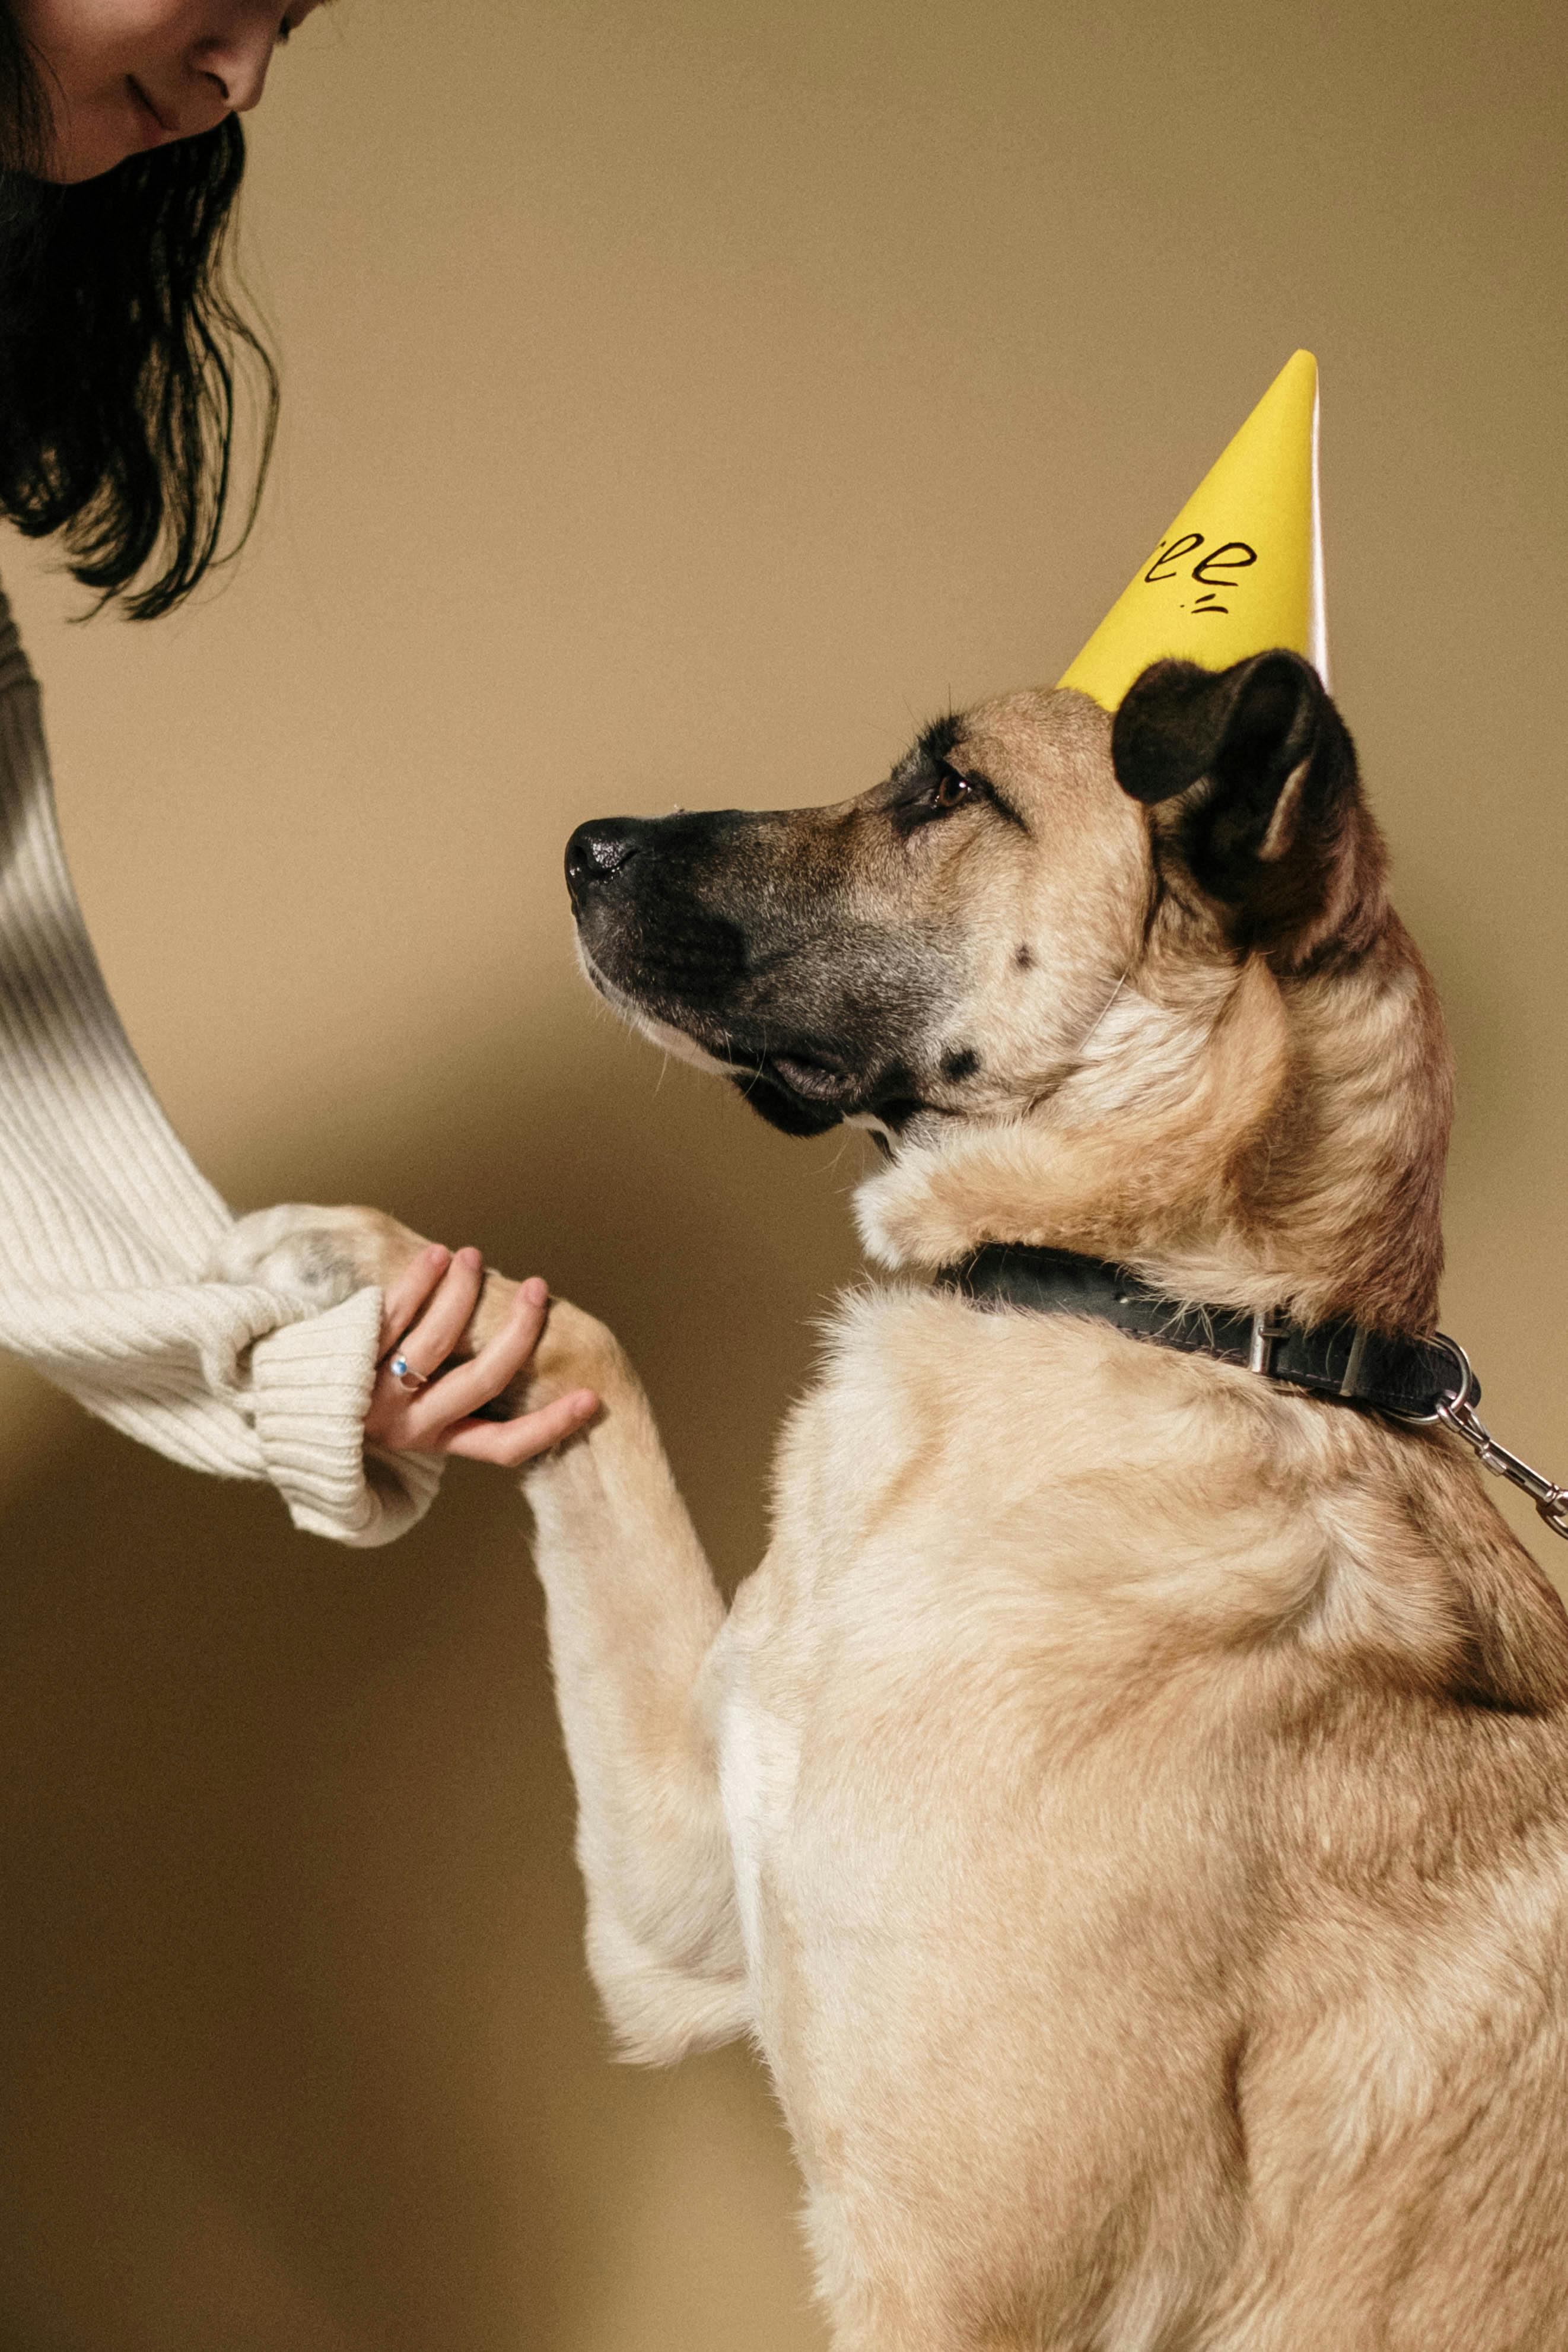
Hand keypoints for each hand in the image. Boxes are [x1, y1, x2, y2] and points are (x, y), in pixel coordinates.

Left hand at [363, 1244, 598, 1466]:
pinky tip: (437, 1255)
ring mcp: (376, 1393)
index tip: (592, 1398)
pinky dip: (420, 1281)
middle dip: (517, 1333)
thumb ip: (454, 1399)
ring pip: (437, 1343)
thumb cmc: (356, 1401)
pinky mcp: (348, 1356)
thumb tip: (516, 1349)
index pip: (503, 1447)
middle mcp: (409, 1425)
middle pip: (481, 1383)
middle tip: (538, 1289)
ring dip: (463, 1293)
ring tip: (474, 1258)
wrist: (276, 1400)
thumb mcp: (408, 1417)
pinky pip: (393, 1314)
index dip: (551, 1427)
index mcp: (434, 1442)